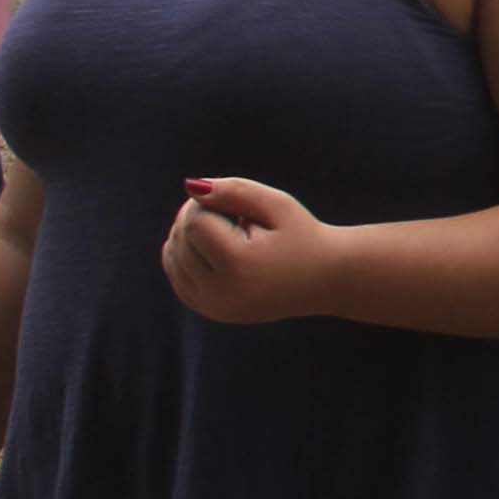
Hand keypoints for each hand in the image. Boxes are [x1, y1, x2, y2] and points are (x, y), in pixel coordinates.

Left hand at [163, 177, 341, 324]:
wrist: (326, 280)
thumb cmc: (303, 236)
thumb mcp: (277, 204)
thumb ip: (233, 190)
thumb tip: (190, 186)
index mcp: (237, 266)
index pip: (193, 223)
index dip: (206, 204)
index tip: (235, 204)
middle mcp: (220, 294)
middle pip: (179, 241)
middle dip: (197, 219)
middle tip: (234, 215)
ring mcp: (214, 308)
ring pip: (173, 258)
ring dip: (189, 236)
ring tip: (227, 231)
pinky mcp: (211, 312)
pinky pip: (178, 278)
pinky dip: (185, 257)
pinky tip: (212, 247)